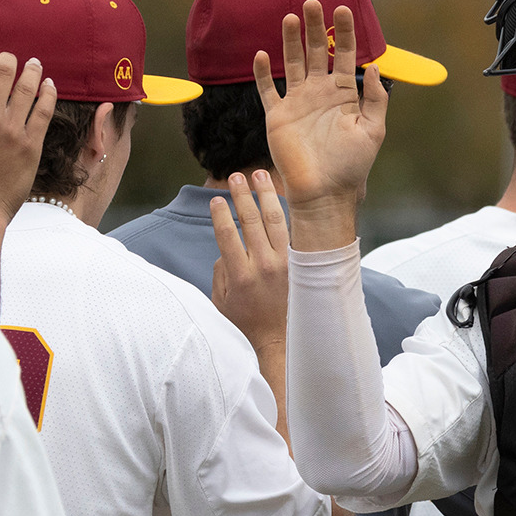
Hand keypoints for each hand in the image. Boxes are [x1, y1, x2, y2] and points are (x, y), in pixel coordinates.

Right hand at [0, 52, 55, 227]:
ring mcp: (11, 131)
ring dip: (32, 70)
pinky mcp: (31, 145)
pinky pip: (44, 110)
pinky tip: (49, 85)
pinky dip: (49, 93)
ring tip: (34, 65)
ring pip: (28, 87)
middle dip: (9, 59)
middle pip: (4, 70)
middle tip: (13, 59)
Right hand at [210, 170, 290, 349]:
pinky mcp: (300, 263)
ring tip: (259, 174)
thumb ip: (221, 271)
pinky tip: (281, 195)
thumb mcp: (222, 301)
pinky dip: (286, 211)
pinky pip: (293, 230)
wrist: (281, 340)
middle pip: (251, 221)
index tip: (216, 199)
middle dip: (242, 195)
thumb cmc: (246, 323)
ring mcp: (285, 263)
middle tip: (235, 177)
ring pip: (276, 219)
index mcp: (241, 276)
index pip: (227, 235)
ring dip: (266, 194)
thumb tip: (226, 248)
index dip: (219, 214)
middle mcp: (264, 266)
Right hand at [256, 0, 386, 232]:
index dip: (343, 32)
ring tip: (291, 17)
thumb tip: (376, 68)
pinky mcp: (278, 118)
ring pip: (292, 63)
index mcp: (343, 94)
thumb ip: (375, 100)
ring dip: (291, 40)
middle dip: (316, 27)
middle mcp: (319, 94)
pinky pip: (268, 91)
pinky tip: (262, 54)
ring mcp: (297, 104)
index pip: (344, 55)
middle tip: (314, 1)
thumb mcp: (373, 131)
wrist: (325, 194)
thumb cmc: (352, 167)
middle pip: (316, 52)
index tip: (343, 9)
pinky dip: (262, 73)